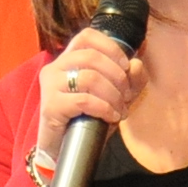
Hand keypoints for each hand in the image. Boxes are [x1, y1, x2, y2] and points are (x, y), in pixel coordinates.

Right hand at [36, 28, 144, 158]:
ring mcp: (50, 86)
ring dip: (112, 94)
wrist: (64, 150)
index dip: (111, 47)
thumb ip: (131, 79)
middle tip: (126, 96)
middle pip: (91, 56)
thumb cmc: (88, 119)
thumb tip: (137, 65)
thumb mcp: (115, 96)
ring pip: (89, 77)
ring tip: (119, 109)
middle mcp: (55, 67)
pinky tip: (110, 117)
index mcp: (68, 59)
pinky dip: (104, 108)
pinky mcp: (51, 106)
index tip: (125, 67)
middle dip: (117, 76)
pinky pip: (83, 100)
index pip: (87, 36)